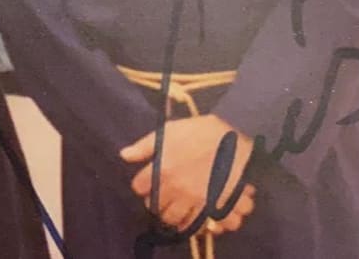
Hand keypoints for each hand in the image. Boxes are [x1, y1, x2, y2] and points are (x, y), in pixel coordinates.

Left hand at [121, 114, 255, 232]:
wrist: (234, 136)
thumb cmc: (199, 131)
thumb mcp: (168, 132)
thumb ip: (144, 146)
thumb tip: (124, 155)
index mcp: (162, 169)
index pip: (140, 187)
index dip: (142, 185)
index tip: (147, 183)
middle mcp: (176, 188)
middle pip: (157, 209)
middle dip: (157, 204)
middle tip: (163, 198)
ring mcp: (196, 199)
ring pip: (176, 220)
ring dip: (174, 216)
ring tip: (177, 209)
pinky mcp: (216, 206)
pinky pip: (202, 226)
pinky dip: (197, 225)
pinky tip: (196, 217)